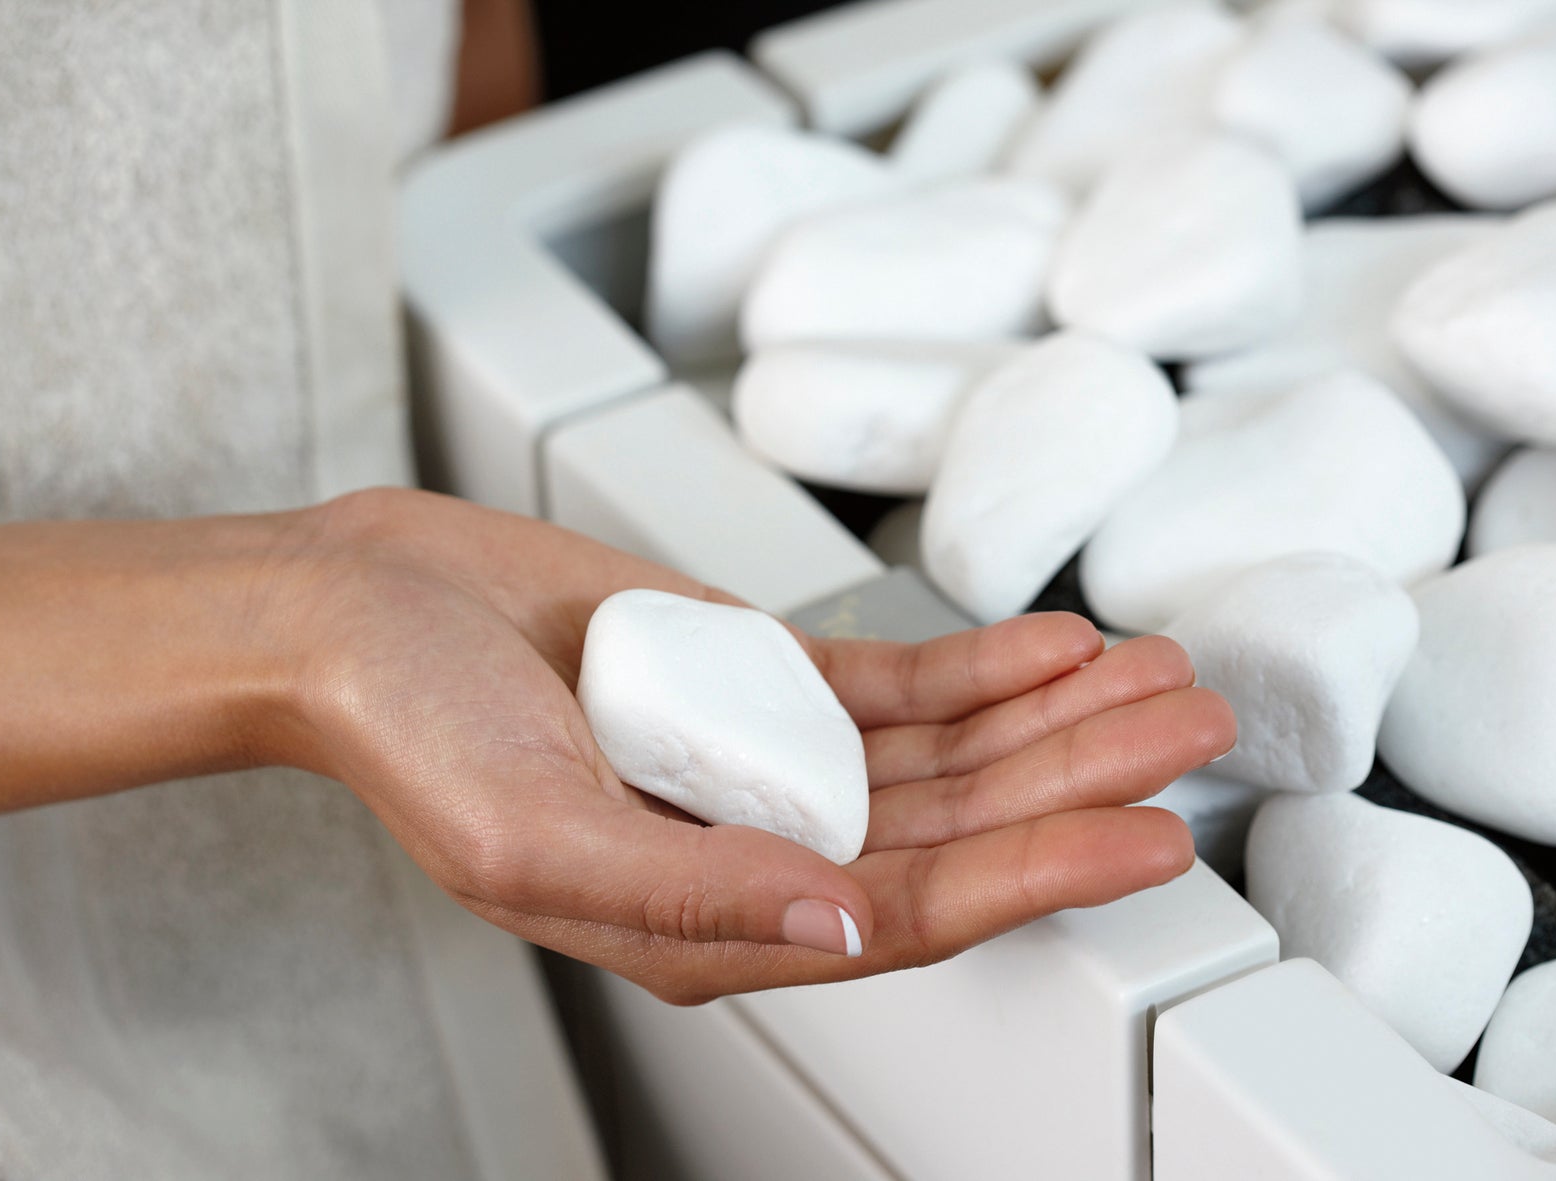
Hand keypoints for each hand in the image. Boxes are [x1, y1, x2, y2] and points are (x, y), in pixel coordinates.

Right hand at [277, 489, 1235, 1004]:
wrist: (358, 612)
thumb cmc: (407, 732)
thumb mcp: (530, 832)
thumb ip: (692, 888)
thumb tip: (844, 925)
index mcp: (713, 918)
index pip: (915, 912)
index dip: (1041, 876)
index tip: (1151, 837)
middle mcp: (761, 849)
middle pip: (960, 828)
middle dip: (1083, 781)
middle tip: (1196, 732)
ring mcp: (769, 761)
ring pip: (949, 755)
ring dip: (1055, 717)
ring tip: (1158, 676)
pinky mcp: (759, 681)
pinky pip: (896, 684)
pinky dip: (981, 664)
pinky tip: (1055, 643)